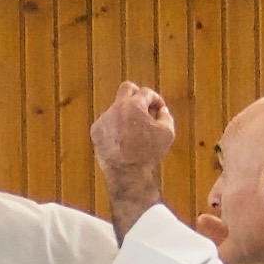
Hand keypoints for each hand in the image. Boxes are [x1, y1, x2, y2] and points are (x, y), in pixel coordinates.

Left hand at [90, 82, 176, 232]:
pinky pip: (107, 122)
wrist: (127, 174)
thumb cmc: (148, 153)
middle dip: (137, 94)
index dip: (155, 100)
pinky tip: (123, 140)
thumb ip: (166, 116)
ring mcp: (104, 119)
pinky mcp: (96, 131)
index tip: (159, 109)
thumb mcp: (167, 133)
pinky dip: (115, 127)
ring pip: (117, 108)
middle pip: (126, 88)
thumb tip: (161, 111)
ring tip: (135, 131)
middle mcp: (116, 108)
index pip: (146, 92)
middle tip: (144, 106)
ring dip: (126, 114)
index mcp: (134, 105)